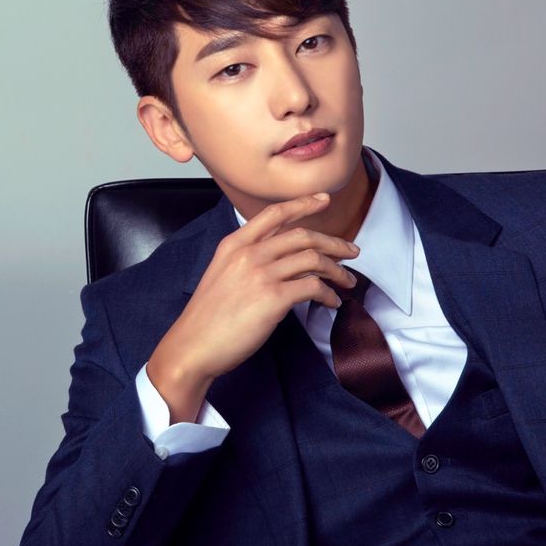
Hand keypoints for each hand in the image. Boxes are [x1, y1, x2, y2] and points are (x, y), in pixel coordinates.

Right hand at [147, 192, 359, 420]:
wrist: (193, 346)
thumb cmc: (208, 317)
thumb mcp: (222, 273)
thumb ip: (249, 259)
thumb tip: (284, 260)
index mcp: (234, 243)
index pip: (275, 213)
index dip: (303, 203)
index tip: (324, 199)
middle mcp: (248, 253)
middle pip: (302, 235)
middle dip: (333, 242)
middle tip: (352, 251)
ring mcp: (261, 274)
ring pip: (312, 259)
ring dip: (337, 270)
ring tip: (347, 281)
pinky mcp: (273, 298)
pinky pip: (312, 287)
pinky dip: (328, 294)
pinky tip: (332, 302)